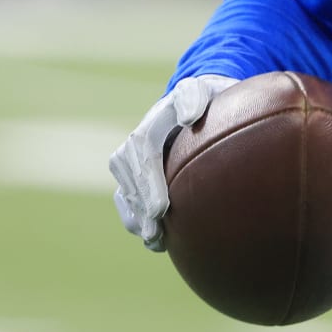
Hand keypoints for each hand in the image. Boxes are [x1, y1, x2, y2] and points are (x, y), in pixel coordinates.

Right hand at [109, 74, 238, 250]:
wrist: (193, 101)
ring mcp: (131, 163)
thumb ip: (194, 97)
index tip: (161, 208)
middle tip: (155, 233)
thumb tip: (189, 117)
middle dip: (143, 208)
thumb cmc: (203, 97)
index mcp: (149, 126)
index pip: (144, 155)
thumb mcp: (201, 90)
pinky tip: (154, 241)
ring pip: (128, 195)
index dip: (150, 183)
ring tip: (155, 241)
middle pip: (132, 180)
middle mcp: (134, 146)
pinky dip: (136, 221)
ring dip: (138, 219)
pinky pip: (129, 202)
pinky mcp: (134, 177)